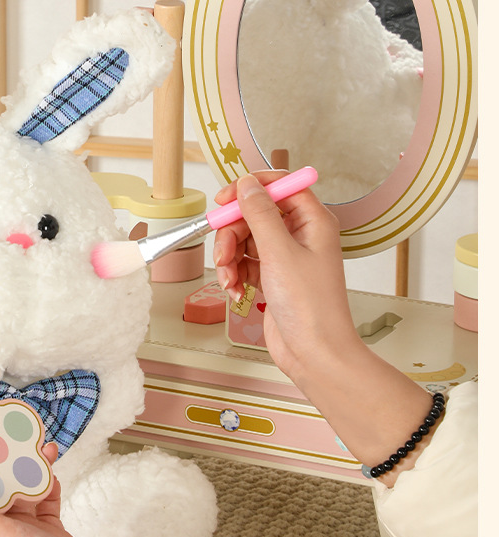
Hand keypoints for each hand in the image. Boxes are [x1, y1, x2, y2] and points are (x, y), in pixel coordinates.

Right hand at [213, 170, 359, 384]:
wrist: (314, 352)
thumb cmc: (311, 307)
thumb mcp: (279, 253)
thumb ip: (260, 214)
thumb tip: (247, 185)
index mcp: (313, 221)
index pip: (280, 186)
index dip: (251, 188)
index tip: (225, 199)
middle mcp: (300, 235)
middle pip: (254, 214)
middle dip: (232, 234)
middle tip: (223, 255)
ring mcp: (286, 257)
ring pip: (245, 240)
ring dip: (229, 258)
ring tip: (229, 280)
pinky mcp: (273, 277)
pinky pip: (244, 263)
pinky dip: (234, 275)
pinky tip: (235, 291)